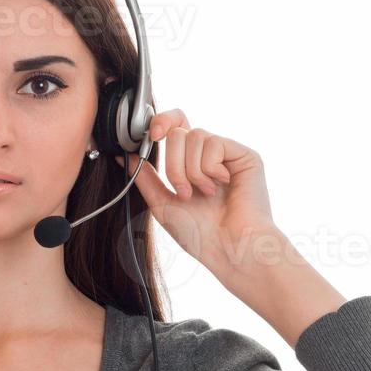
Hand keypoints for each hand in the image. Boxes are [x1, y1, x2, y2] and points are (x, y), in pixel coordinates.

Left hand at [114, 109, 276, 272]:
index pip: (174, 126)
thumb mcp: (161, 203)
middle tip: (184, 192)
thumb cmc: (199, 234)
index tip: (151, 136)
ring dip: (191, 171)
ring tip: (204, 194)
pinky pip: (214, 143)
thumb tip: (125, 153)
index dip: (160, 122)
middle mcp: (209, 155)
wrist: (228, 249)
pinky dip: (210, 168)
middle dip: (174, 165)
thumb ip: (144, 176)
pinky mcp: (245, 156)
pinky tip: (221, 185)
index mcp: (190, 163)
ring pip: (195, 136)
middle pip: (178, 132)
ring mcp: (228, 154)